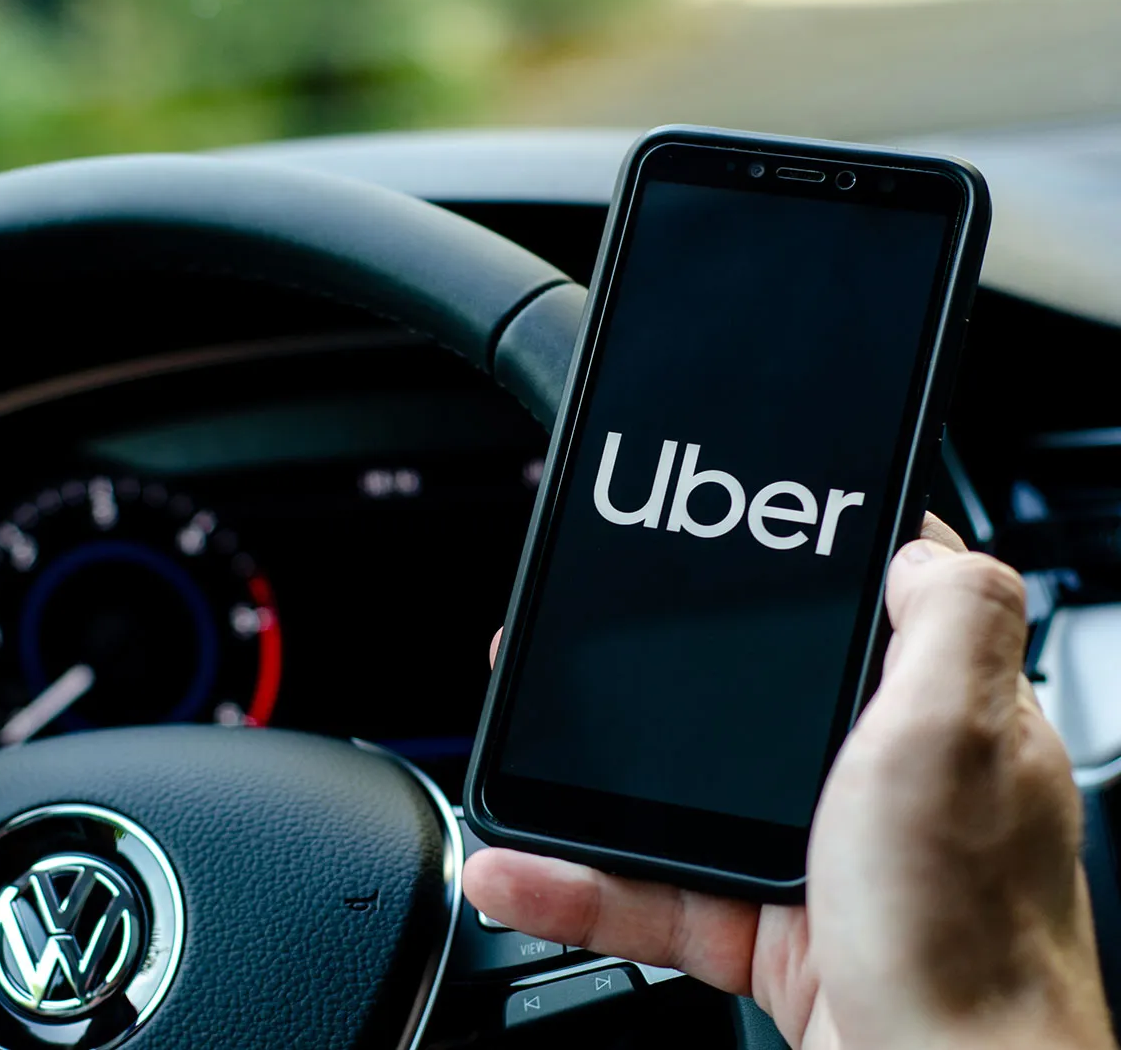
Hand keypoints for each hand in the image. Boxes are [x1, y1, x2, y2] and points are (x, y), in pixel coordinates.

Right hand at [465, 516, 1114, 1049]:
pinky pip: (653, 895)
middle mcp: (879, 784)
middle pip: (744, 708)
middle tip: (571, 661)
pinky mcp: (768, 933)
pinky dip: (579, 889)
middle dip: (648, 687)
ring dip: (585, 799)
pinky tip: (522, 874)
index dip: (790, 572)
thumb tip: (916, 544)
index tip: (715, 543)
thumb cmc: (971, 941)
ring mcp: (819, 860)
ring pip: (680, 806)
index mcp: (931, 720)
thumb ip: (947, 623)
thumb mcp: (957, 739)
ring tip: (512, 774)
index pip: (865, 612)